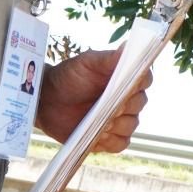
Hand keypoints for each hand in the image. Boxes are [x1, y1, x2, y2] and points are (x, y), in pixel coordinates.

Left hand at [36, 49, 152, 153]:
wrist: (47, 100)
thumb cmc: (68, 77)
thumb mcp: (87, 63)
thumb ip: (108, 58)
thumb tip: (127, 47)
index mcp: (126, 78)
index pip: (145, 80)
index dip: (138, 83)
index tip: (125, 85)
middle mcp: (127, 99)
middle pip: (140, 104)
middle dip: (125, 106)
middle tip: (109, 106)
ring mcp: (120, 119)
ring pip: (132, 125)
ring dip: (118, 125)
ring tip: (99, 122)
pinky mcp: (109, 138)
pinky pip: (121, 143)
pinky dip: (112, 141)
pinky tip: (98, 135)